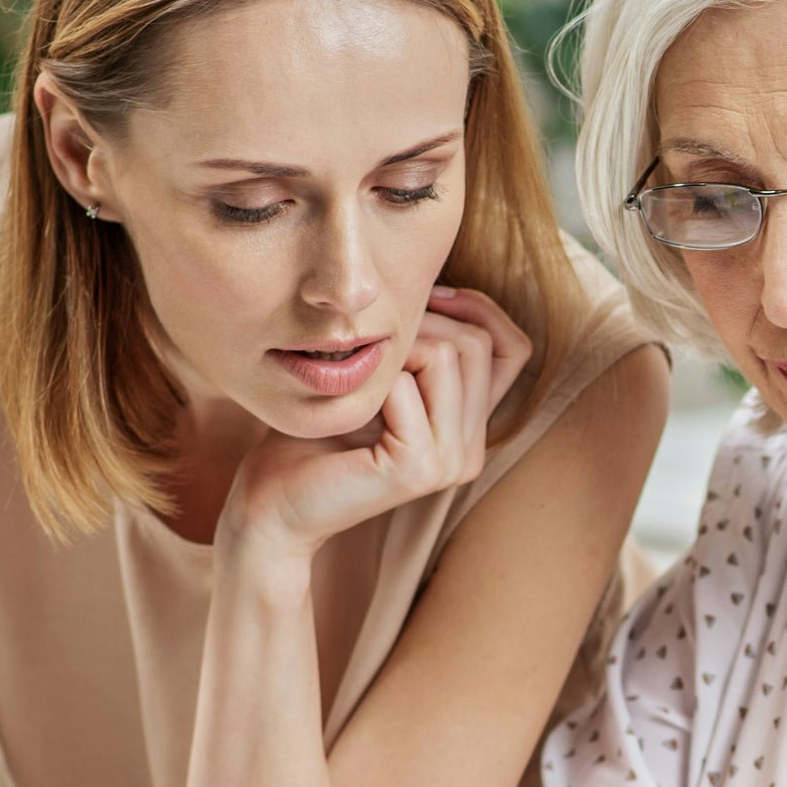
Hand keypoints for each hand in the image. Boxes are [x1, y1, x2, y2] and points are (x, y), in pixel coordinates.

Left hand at [218, 287, 530, 565]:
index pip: (513, 348)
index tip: (430, 297)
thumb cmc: (315, 433)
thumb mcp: (382, 377)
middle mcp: (471, 450)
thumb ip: (424, 348)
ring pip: (449, 356)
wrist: (273, 500)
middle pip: (476, 344)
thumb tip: (443, 286)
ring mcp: (449, 463)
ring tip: (359, 377)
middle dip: (422, 324)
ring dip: (395, 349)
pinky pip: (407, 385)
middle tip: (369, 343)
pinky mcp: (418, 468)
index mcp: (471, 429)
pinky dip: (373, 381)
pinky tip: (348, 407)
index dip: (478, 310)